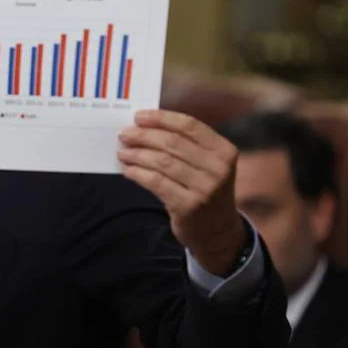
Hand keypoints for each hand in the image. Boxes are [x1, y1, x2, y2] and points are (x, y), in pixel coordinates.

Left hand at [118, 109, 245, 274]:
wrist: (218, 230)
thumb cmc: (205, 189)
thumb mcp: (208, 165)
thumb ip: (186, 145)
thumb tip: (146, 125)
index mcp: (224, 150)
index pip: (189, 126)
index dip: (161, 118)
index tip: (139, 116)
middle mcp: (218, 168)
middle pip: (172, 142)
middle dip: (144, 135)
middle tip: (124, 134)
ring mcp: (204, 188)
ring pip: (162, 162)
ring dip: (137, 154)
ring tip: (122, 152)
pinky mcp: (188, 205)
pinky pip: (156, 182)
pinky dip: (138, 173)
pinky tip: (128, 169)